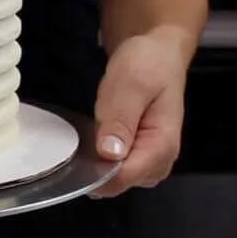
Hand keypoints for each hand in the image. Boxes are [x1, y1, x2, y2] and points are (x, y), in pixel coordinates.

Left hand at [90, 25, 191, 197]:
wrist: (157, 55)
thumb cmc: (147, 66)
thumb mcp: (130, 85)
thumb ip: (121, 119)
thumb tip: (109, 154)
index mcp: (162, 146)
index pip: (124, 177)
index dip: (95, 172)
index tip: (74, 155)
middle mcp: (159, 161)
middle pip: (117, 183)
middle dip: (93, 167)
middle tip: (81, 135)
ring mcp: (149, 161)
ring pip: (113, 179)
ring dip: (94, 163)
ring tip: (87, 134)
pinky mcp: (138, 157)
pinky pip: (113, 169)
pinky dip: (98, 160)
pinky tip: (90, 141)